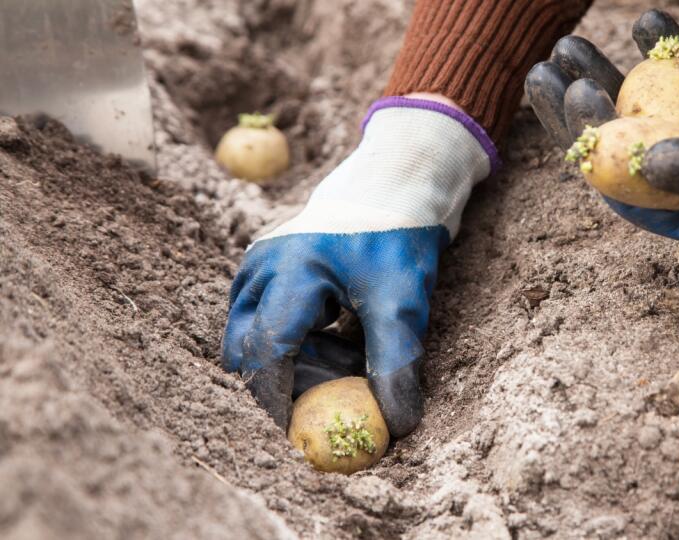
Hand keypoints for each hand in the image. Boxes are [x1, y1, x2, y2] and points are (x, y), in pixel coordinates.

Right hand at [223, 98, 495, 435]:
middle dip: (284, 381)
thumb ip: (396, 364)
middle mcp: (261, 268)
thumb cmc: (398, 238)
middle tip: (331, 391)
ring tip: (345, 351)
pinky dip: (296, 342)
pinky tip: (337, 334)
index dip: (278, 402)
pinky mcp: (264, 271)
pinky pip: (264, 321)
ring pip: (254, 337)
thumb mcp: (404, 302)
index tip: (301, 435)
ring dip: (293, 361)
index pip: (266, 353)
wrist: (396, 185)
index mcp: (290, 272)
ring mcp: (256, 266)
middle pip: (248, 349)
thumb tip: (396, 425)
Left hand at [525, 11, 678, 251]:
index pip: (624, 184)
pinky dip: (667, 50)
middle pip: (621, 142)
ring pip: (645, 106)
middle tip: (549, 66)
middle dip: (583, 103)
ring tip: (574, 43)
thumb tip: (641, 159)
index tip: (572, 97)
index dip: (590, 141)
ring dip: (610, 74)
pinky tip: (645, 23)